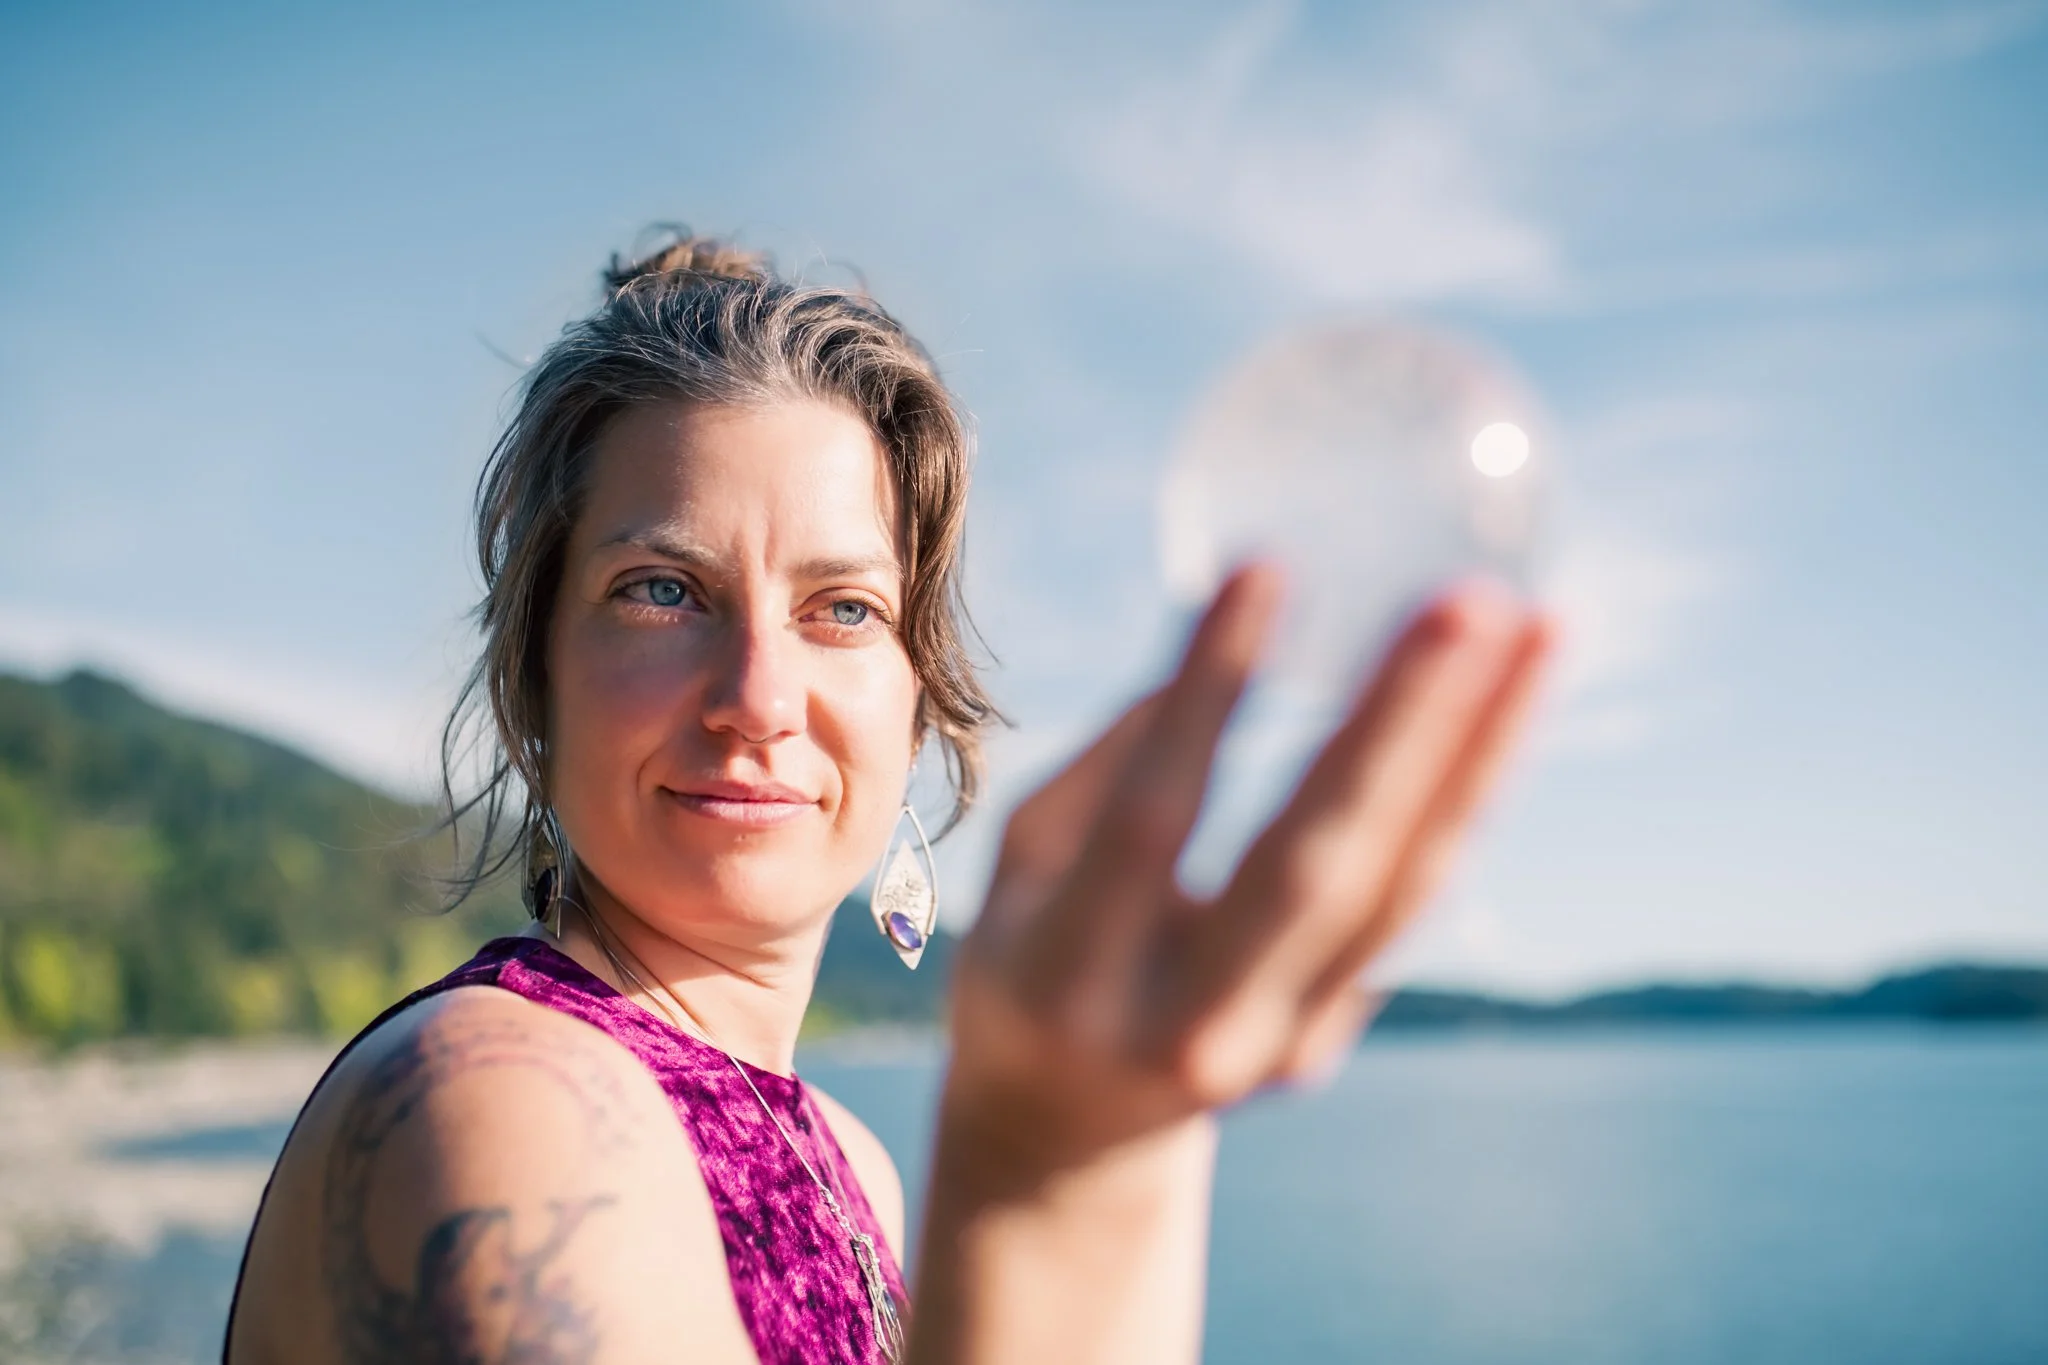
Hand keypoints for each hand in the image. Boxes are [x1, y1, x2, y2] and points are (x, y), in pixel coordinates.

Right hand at [948, 565, 1554, 1165]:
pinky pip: (1411, 903)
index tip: (1267, 567)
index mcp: (1074, 975)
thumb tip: (1226, 640)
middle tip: (1470, 602)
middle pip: (1318, 866)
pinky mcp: (1329, 1037)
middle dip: (1402, 726)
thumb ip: (1113, 765)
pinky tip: (1507, 705)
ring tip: (1539, 631)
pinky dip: (1464, 798)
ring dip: (1479, 752)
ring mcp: (1276, 1045)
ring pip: (1400, 890)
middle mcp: (1188, 1026)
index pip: (1156, 817)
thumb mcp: (1024, 867)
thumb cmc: (1029, 960)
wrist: (1062, 1144)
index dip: (1210, 694)